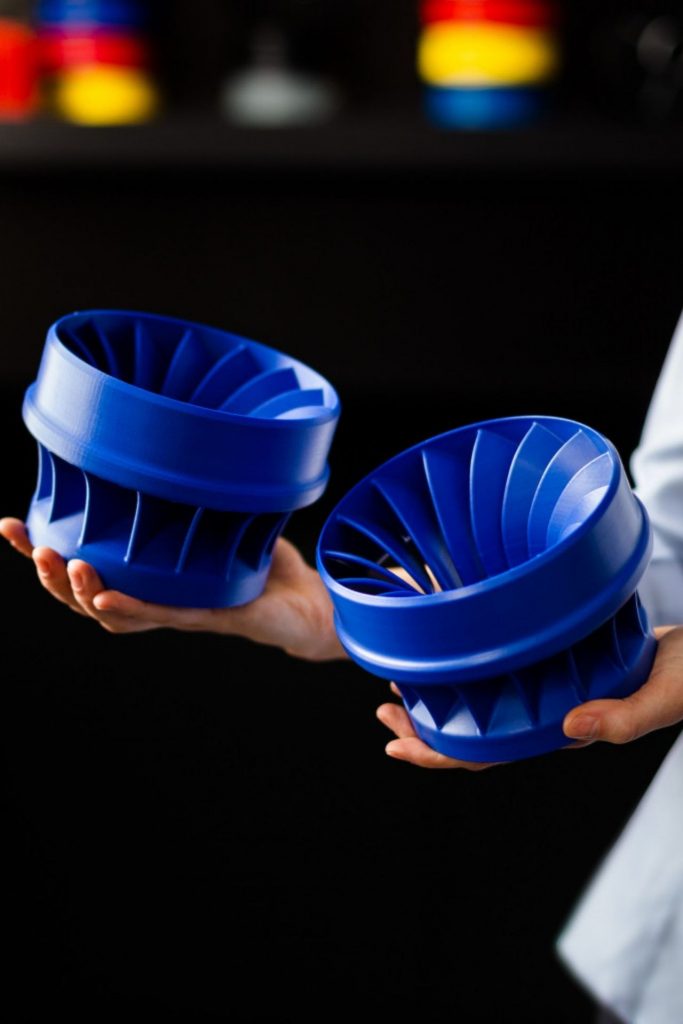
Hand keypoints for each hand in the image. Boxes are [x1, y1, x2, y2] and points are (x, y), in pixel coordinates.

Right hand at [0, 517, 345, 661]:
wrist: (311, 603)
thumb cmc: (264, 564)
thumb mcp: (222, 514)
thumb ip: (193, 488)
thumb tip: (170, 434)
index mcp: (148, 577)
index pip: (84, 568)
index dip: (42, 551)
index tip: (9, 524)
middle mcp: (155, 599)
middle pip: (83, 597)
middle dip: (49, 574)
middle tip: (33, 545)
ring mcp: (179, 613)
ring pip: (112, 613)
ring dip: (80, 591)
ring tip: (63, 563)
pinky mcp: (209, 617)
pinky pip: (162, 615)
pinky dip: (130, 605)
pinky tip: (105, 594)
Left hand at [377, 626, 682, 768]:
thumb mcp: (661, 697)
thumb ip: (621, 718)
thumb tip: (567, 730)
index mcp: (562, 733)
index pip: (488, 756)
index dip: (438, 754)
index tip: (397, 743)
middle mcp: (549, 718)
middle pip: (472, 736)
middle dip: (423, 728)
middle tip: (384, 709)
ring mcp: (551, 695)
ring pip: (482, 707)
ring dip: (441, 701)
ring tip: (404, 687)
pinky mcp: (557, 668)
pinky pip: (504, 677)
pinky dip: (471, 671)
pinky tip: (454, 655)